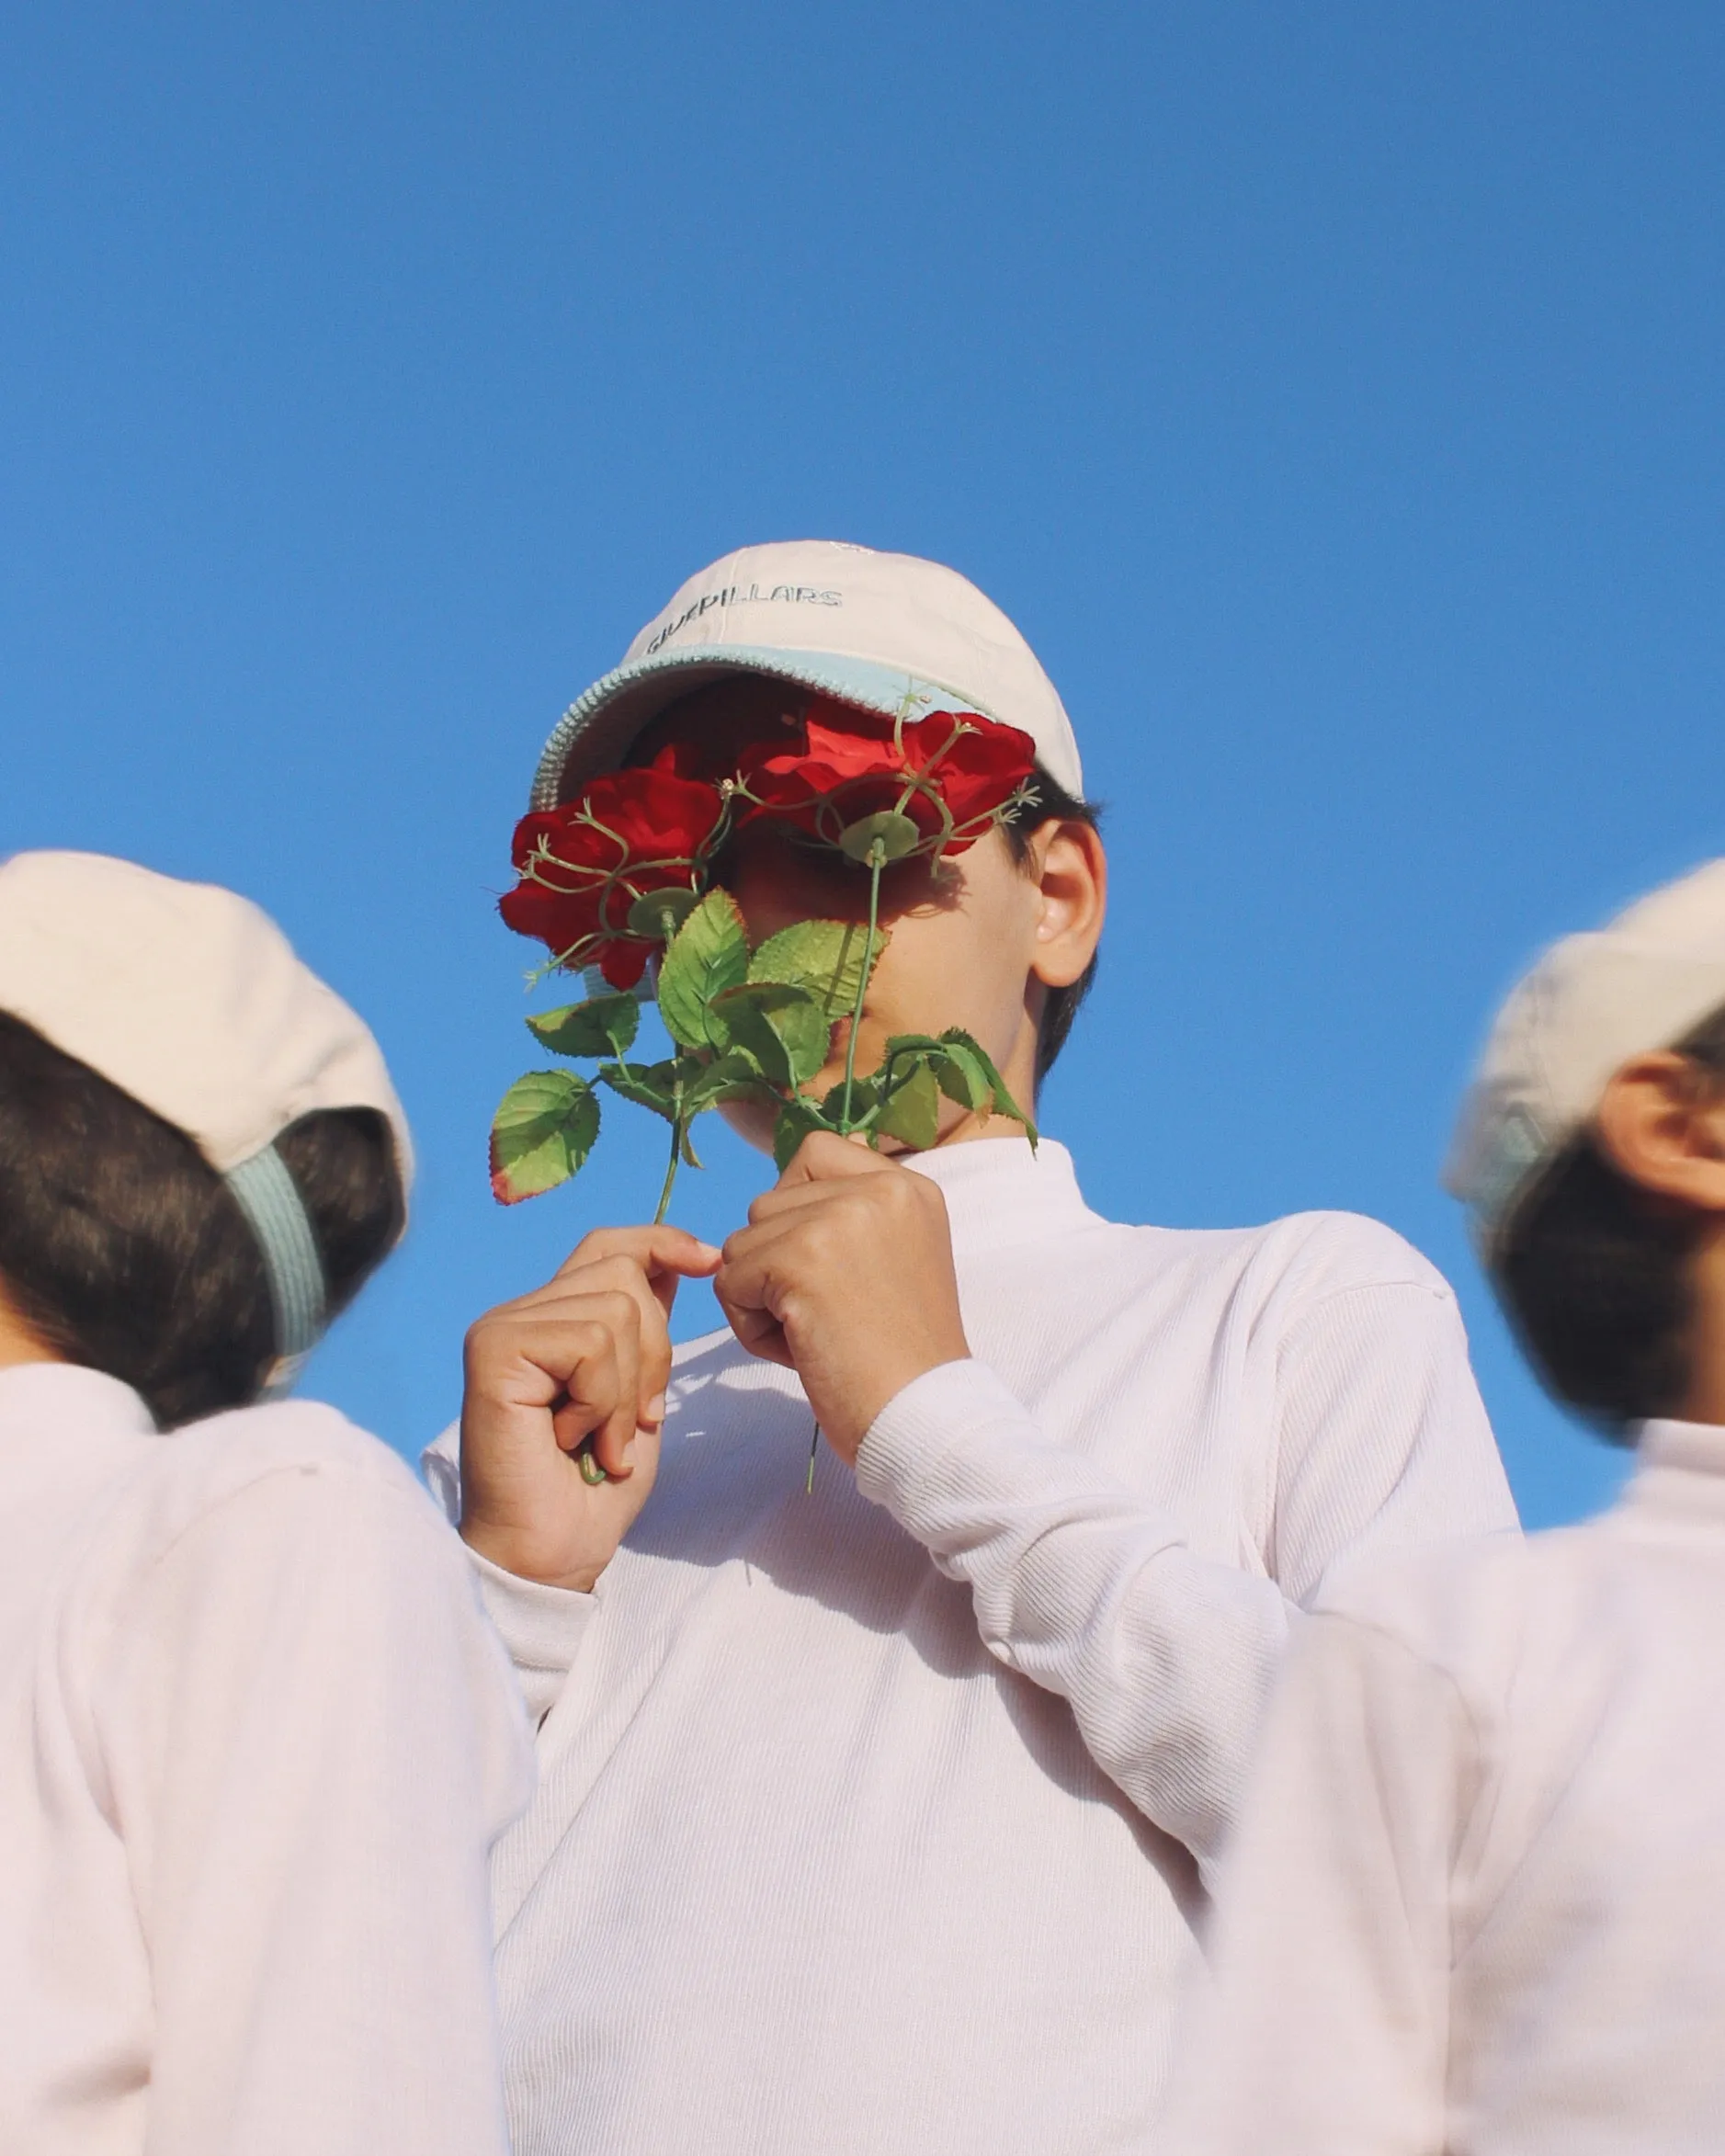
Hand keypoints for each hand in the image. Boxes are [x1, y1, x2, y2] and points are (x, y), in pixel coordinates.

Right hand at [459, 1226, 720, 1590]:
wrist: (551, 1554)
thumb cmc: (593, 1489)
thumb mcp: (638, 1394)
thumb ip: (645, 1331)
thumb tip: (679, 1259)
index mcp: (552, 1318)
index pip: (608, 1247)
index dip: (661, 1243)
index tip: (708, 1262)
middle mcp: (520, 1312)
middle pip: (624, 1272)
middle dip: (654, 1351)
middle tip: (634, 1422)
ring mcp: (502, 1327)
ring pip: (614, 1309)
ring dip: (626, 1389)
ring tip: (601, 1440)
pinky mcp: (494, 1348)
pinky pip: (589, 1343)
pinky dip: (601, 1399)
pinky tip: (573, 1440)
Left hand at [714, 1133, 970, 1462]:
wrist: (926, 1418)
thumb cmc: (902, 1363)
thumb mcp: (895, 1262)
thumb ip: (848, 1222)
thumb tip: (770, 1207)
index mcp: (909, 1186)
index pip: (814, 1153)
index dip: (795, 1208)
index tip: (821, 1267)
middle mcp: (880, 1187)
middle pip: (768, 1204)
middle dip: (776, 1266)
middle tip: (828, 1319)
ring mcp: (840, 1217)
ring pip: (741, 1243)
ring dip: (761, 1299)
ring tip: (817, 1337)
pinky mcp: (801, 1256)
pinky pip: (730, 1280)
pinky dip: (751, 1327)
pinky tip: (803, 1350)